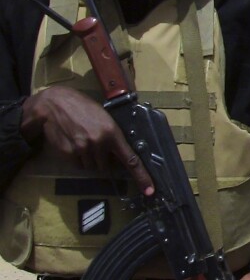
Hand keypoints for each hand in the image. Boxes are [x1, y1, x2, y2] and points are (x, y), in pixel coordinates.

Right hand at [20, 86, 153, 195]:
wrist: (56, 103)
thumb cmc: (83, 108)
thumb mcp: (105, 119)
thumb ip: (113, 137)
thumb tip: (119, 156)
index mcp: (113, 133)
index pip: (131, 159)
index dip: (141, 176)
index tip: (149, 190)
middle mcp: (99, 143)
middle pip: (106, 166)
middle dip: (104, 160)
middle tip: (96, 145)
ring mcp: (83, 149)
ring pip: (91, 167)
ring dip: (89, 159)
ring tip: (83, 140)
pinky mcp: (68, 154)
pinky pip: (77, 165)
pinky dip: (77, 158)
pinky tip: (73, 142)